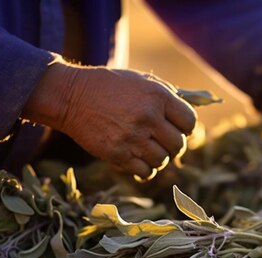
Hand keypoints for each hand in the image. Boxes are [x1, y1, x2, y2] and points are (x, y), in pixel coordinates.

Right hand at [22, 58, 195, 179]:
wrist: (72, 97)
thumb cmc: (111, 87)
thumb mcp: (142, 81)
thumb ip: (168, 96)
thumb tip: (189, 119)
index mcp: (158, 96)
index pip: (189, 122)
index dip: (185, 127)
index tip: (177, 128)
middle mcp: (148, 117)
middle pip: (178, 144)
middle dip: (173, 145)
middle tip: (162, 142)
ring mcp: (133, 137)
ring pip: (162, 160)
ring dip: (158, 158)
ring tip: (147, 149)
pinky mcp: (118, 154)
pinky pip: (145, 172)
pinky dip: (145, 170)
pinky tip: (138, 160)